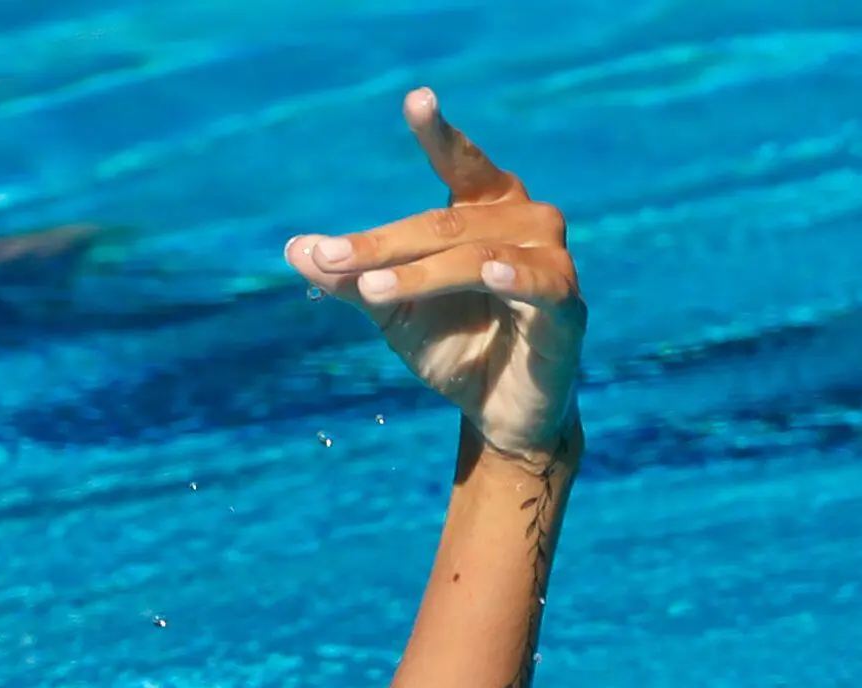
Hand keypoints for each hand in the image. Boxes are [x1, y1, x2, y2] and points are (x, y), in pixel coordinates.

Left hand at [286, 89, 582, 462]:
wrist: (495, 414)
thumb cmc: (453, 347)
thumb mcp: (394, 309)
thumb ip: (352, 276)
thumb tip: (295, 248)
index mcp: (488, 209)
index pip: (462, 163)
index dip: (440, 134)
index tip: (417, 99)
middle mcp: (526, 221)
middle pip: (445, 223)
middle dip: (382, 244)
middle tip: (329, 257)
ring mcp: (550, 259)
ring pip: (475, 255)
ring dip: (421, 273)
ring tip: (371, 288)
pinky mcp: (566, 304)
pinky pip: (538, 282)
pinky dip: (512, 276)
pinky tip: (488, 271)